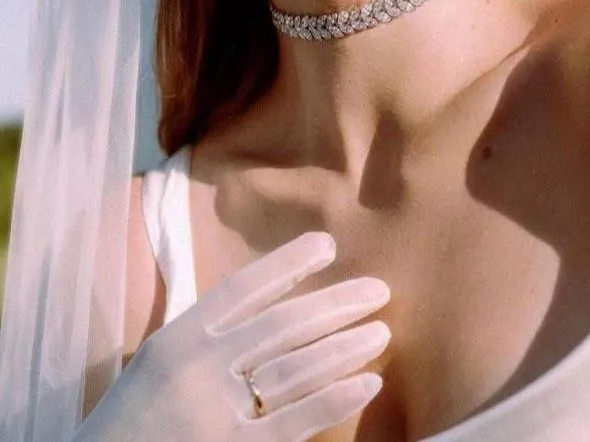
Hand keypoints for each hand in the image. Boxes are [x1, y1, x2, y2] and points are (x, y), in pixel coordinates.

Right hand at [75, 232, 390, 440]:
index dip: (288, 262)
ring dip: (345, 346)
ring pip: (297, 368)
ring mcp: (217, 414)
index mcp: (177, 339)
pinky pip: (297, 420)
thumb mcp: (157, 364)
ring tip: (380, 331)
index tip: (326, 245)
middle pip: (283, 323)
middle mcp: (199, 369)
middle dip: (336, 303)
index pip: (243, 288)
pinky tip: (368, 381)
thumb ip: (205, 335)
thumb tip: (269, 300)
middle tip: (378, 290)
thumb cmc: (130, 424)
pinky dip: (336, 398)